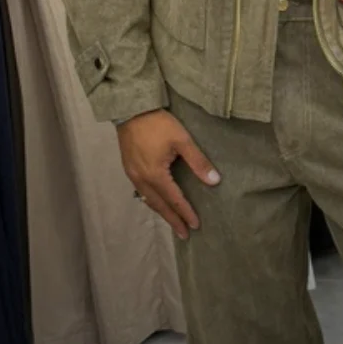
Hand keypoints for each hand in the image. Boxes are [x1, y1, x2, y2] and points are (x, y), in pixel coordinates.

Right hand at [117, 109, 220, 240]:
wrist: (131, 109)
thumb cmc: (158, 124)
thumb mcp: (182, 141)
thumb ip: (198, 162)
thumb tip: (215, 181)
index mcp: (156, 175)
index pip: (175, 200)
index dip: (186, 213)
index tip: (196, 225)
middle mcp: (142, 179)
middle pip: (159, 205)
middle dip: (172, 220)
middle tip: (184, 234)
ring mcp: (132, 174)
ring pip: (148, 200)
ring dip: (161, 212)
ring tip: (171, 221)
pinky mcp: (128, 167)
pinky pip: (141, 191)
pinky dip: (151, 201)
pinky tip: (156, 201)